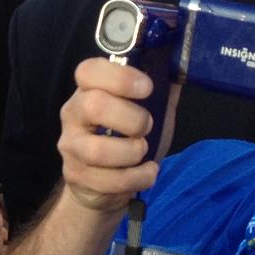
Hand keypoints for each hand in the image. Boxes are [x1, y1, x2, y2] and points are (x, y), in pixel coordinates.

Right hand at [57, 56, 159, 213]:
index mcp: (88, 90)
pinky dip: (139, 177)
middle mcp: (73, 115)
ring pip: (100, 150)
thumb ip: (161, 91)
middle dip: (133, 119)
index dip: (120, 77)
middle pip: (94, 105)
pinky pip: (111, 180)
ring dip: (133, 152)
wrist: (102, 185)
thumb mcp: (149, 111)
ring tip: (143, 153)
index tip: (147, 88)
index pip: (89, 71)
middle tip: (147, 127)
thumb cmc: (127, 140)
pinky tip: (146, 172)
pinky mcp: (76, 177)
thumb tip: (182, 69)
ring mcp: (72, 147)